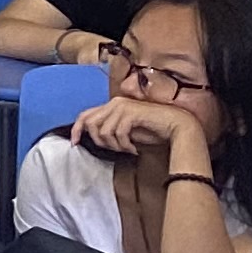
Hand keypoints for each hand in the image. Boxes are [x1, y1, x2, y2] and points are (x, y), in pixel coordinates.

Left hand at [73, 93, 200, 161]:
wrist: (177, 126)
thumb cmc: (153, 130)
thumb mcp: (126, 131)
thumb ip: (111, 130)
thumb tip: (95, 138)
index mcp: (111, 105)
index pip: (85, 115)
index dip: (76, 129)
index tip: (75, 144)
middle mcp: (114, 103)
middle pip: (90, 124)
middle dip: (100, 141)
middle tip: (116, 149)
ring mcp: (122, 106)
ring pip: (103, 131)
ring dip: (115, 145)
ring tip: (128, 148)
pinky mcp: (131, 113)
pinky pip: (118, 134)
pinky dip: (125, 145)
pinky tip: (134, 149)